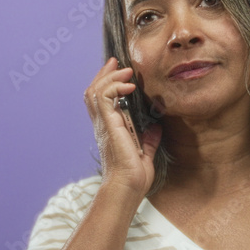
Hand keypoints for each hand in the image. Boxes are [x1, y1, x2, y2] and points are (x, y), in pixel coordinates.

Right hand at [84, 57, 161, 195]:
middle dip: (104, 73)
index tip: (118, 70)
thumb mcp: (145, 154)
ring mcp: (103, 124)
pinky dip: (115, 86)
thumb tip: (156, 128)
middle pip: (94, 91)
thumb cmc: (134, 177)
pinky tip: (129, 85)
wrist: (127, 187)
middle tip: (116, 62)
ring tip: (125, 70)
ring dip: (110, 76)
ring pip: (96, 90)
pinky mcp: (108, 124)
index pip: (101, 100)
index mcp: (109, 130)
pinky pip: (105, 97)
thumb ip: (149, 140)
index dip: (107, 82)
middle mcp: (102, 125)